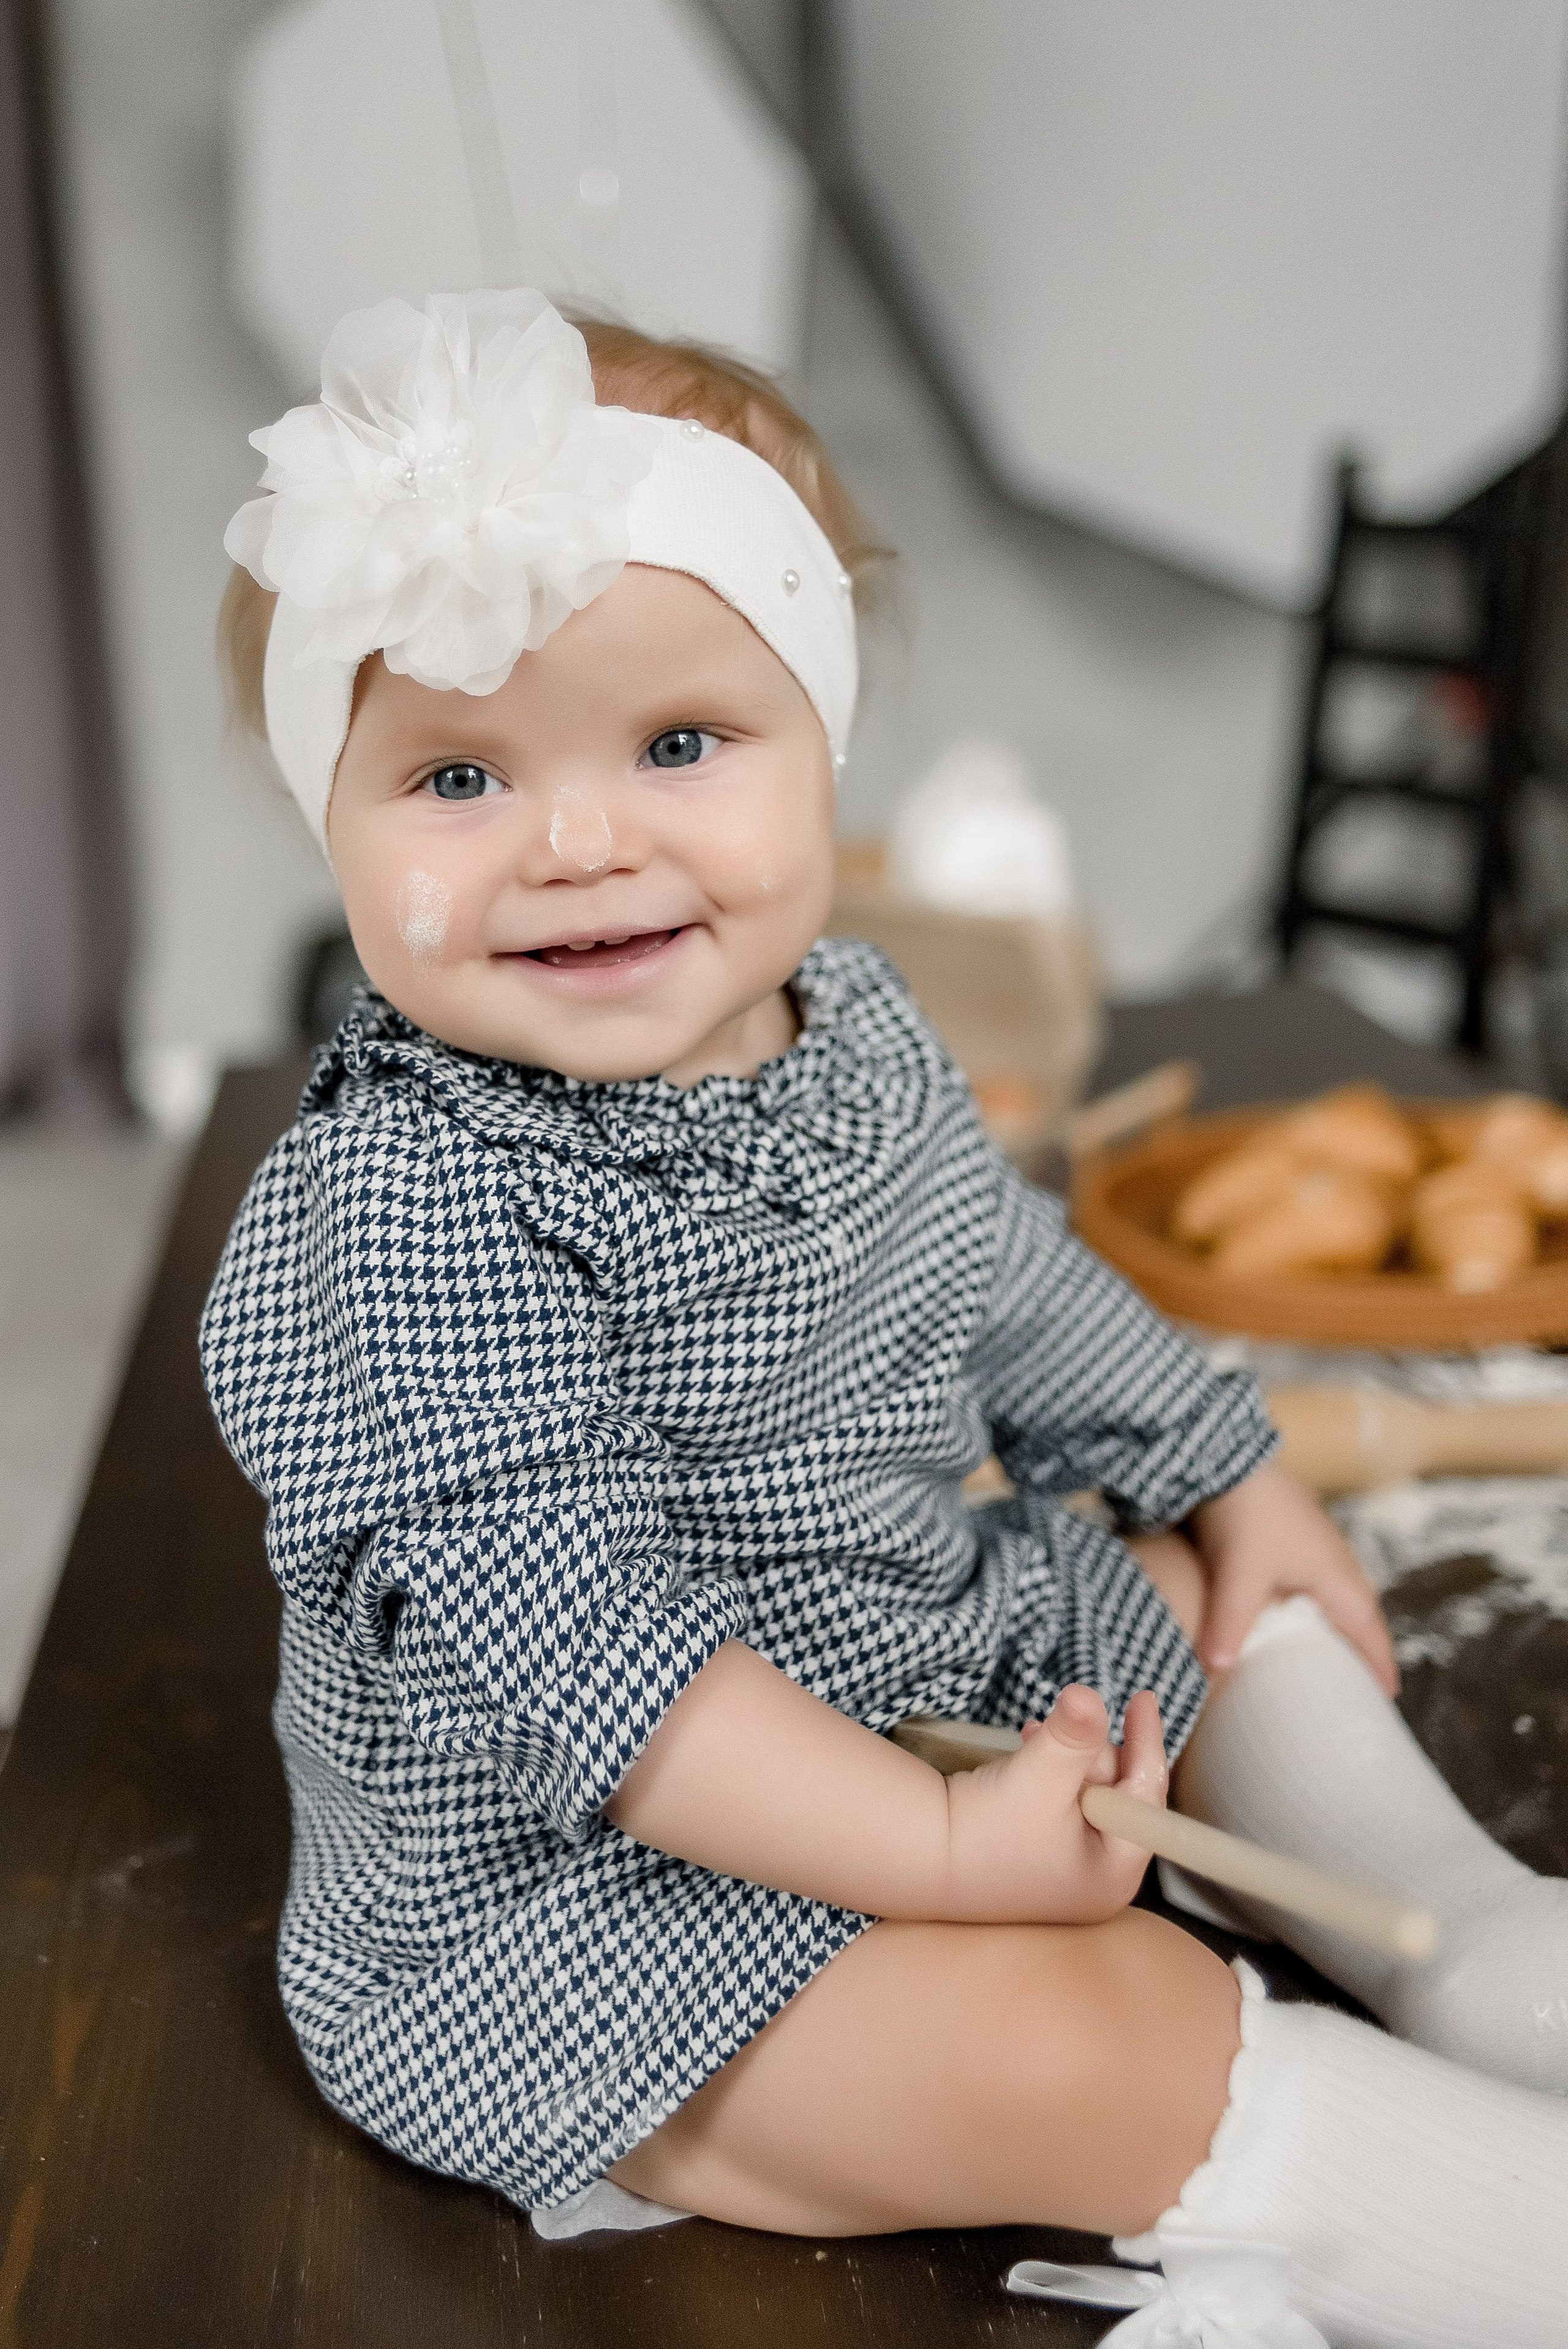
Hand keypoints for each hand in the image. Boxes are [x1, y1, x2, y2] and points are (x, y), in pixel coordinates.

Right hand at [941, 1686, 1167, 1924]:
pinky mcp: (1042, 1862)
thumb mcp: (1039, 1777)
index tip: (1143, 1697)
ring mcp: (1069, 1876)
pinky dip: (1051, 1776)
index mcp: (1115, 1873)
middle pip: (1117, 1794)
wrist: (920, 1858)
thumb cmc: (984, 1829)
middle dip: (1088, 1754)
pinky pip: (1064, 1806)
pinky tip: (1027, 1756)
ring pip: (1088, 1795)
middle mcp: (1099, 1882)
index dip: (1146, 1742)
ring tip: (1033, 1742)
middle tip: (1052, 1736)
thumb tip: (1090, 1695)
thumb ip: (1074, 1735)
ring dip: (1066, 1761)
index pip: (1146, 1796)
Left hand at [1186, 1458, 1396, 1693]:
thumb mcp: (1237, 1574)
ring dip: (1343, 1624)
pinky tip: (1297, 1614)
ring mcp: (1316, 1543)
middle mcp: (1335, 1559)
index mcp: (1336, 1575)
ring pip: (1340, 1594)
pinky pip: (1318, 1580)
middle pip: (1362, 1613)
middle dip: (1366, 1648)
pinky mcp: (1294, 1532)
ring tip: (1336, 1656)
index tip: (1389, 1697)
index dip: (1379, 1664)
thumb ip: (1230, 1624)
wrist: (1225, 1454)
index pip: (1369, 1630)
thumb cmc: (1244, 1512)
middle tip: (1365, 1686)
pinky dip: (1319, 1605)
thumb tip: (1216, 1671)